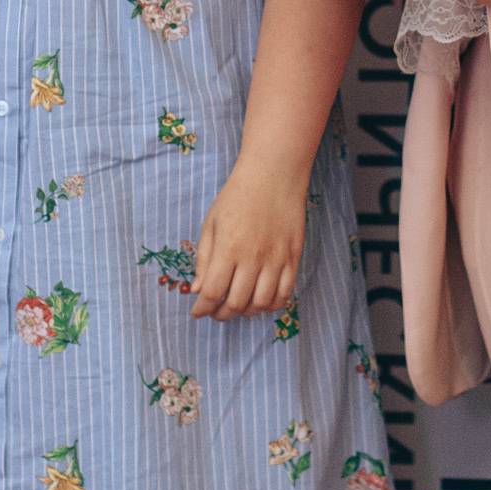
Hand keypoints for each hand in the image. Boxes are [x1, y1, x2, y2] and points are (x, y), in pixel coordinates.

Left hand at [192, 162, 305, 320]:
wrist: (274, 175)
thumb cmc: (237, 196)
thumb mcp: (212, 223)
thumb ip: (204, 258)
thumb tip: (197, 290)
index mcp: (229, 248)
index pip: (213, 292)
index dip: (202, 308)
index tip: (197, 312)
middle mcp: (253, 257)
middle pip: (237, 303)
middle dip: (222, 314)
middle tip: (216, 312)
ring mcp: (276, 259)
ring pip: (262, 303)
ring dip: (246, 312)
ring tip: (237, 306)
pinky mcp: (293, 257)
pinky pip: (285, 293)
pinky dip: (272, 305)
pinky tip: (261, 300)